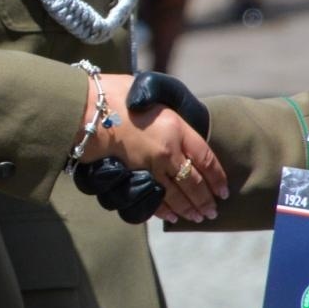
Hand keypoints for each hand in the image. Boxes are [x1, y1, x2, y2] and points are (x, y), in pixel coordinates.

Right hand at [86, 73, 227, 220]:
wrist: (84, 108)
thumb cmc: (112, 93)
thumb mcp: (147, 90)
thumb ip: (165, 105)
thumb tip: (174, 117)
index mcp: (176, 126)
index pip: (206, 157)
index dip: (217, 177)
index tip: (223, 190)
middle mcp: (167, 150)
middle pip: (194, 182)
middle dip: (205, 200)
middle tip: (213, 212)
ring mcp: (149, 166)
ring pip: (176, 195)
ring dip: (189, 209)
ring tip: (198, 218)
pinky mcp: (131, 176)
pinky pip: (153, 198)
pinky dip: (164, 210)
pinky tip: (171, 217)